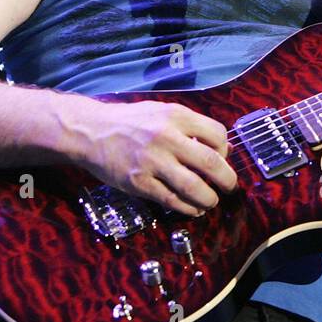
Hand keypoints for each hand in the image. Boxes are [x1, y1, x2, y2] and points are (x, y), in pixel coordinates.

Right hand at [71, 100, 237, 216]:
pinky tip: (192, 209)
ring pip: (193, 187)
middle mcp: (166, 137)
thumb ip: (190, 127)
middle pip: (211, 163)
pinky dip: (188, 208)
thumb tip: (223, 149)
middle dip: (227, 180)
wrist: (92, 131)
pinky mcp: (139, 182)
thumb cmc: (132, 122)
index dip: (225, 151)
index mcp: (176, 116)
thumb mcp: (163, 112)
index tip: (222, 159)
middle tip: (229, 187)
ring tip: (211, 201)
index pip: (217, 135)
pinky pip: (172, 200)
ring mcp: (152, 161)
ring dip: (209, 199)